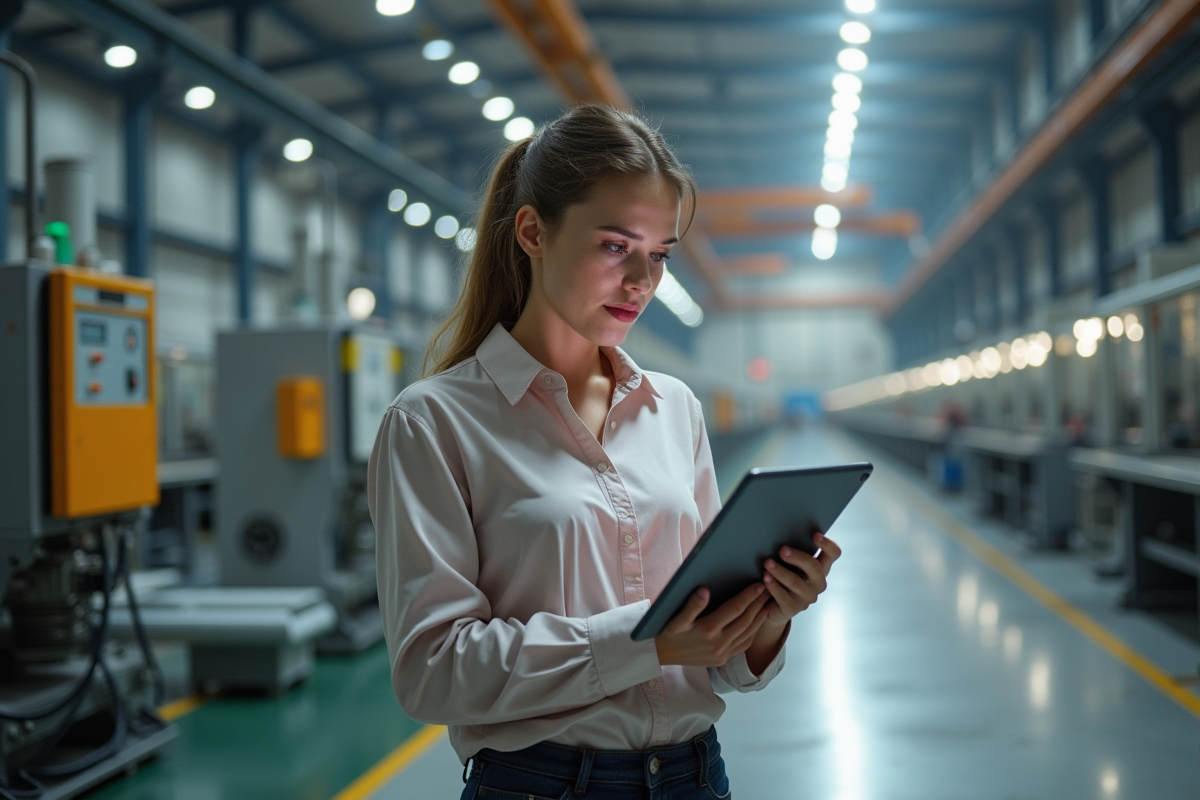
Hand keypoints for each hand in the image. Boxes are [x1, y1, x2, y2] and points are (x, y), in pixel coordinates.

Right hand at [654, 582, 771, 666]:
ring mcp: (722, 653)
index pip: (735, 609)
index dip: (749, 596)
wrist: (663, 655)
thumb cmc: (669, 633)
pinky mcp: (723, 660)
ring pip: (748, 633)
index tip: (759, 585)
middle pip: (746, 620)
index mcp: (708, 629)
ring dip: (759, 618)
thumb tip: (704, 590)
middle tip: (768, 590)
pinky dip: (753, 633)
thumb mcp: (677, 618)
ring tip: (767, 605)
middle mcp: (719, 643)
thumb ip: (692, 604)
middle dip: (758, 604)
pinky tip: (756, 624)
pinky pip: (743, 645)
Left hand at [759, 531, 841, 627]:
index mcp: (820, 568)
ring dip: (779, 571)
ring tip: (767, 563)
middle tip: (782, 549)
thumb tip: (781, 536)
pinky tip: (765, 578)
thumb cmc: (782, 578)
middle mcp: (817, 583)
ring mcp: (807, 597)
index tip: (815, 535)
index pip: (833, 554)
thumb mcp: (790, 565)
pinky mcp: (793, 608)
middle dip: (797, 557)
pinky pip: (782, 595)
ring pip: (794, 581)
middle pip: (813, 566)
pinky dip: (773, 585)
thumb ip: (792, 553)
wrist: (771, 605)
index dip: (828, 544)